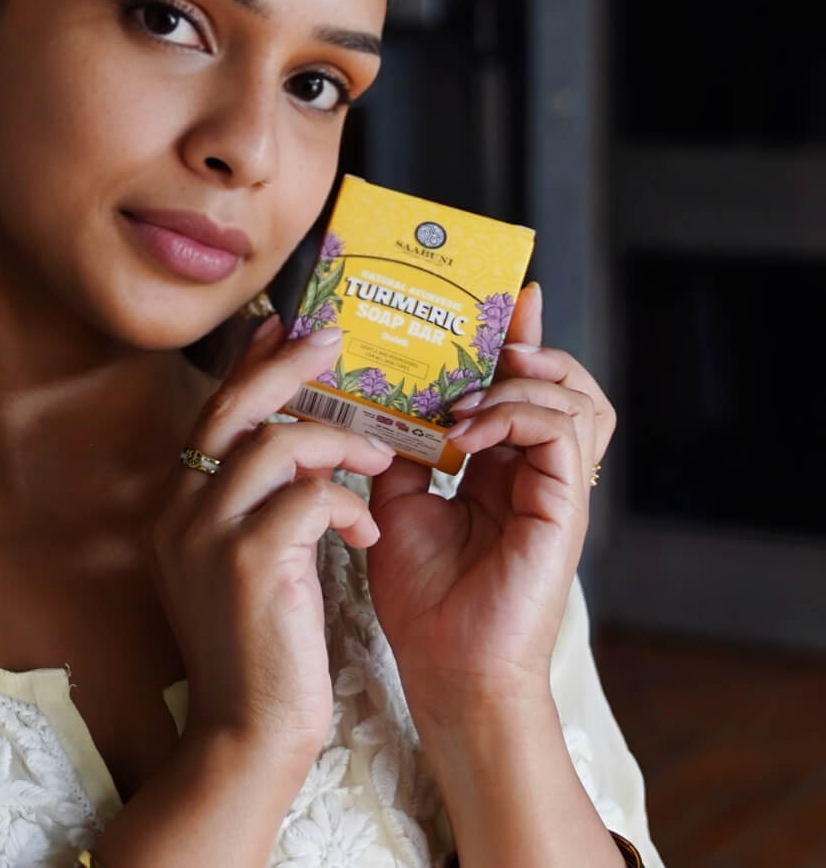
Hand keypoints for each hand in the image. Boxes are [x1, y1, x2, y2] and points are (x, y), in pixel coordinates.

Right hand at [149, 317, 393, 764]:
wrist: (247, 737)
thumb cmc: (259, 650)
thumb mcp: (245, 565)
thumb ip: (255, 505)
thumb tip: (292, 446)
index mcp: (177, 509)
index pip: (214, 415)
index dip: (249, 364)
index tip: (283, 326)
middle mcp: (179, 512)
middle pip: (234, 409)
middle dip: (286, 365)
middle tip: (332, 339)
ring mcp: (207, 536)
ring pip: (276, 444)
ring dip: (338, 443)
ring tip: (379, 460)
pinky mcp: (248, 563)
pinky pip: (309, 498)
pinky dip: (347, 504)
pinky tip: (367, 536)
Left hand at [364, 282, 615, 731]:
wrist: (443, 665)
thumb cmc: (421, 592)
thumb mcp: (397, 498)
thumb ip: (402, 443)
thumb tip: (389, 390)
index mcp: (500, 464)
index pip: (521, 384)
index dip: (515, 338)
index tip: (498, 298)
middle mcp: (535, 469)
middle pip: (564, 380)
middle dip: (527, 345)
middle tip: (488, 335)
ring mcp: (556, 486)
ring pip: (574, 396)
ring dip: (516, 381)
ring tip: (465, 393)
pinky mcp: (564, 505)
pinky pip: (560, 432)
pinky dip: (514, 415)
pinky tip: (467, 431)